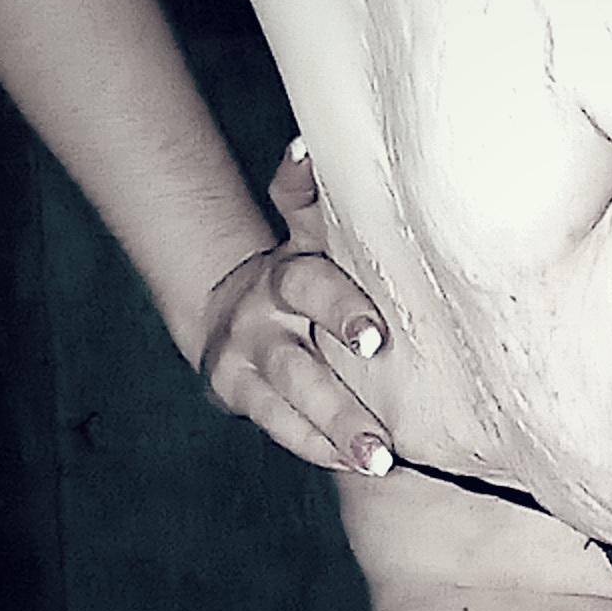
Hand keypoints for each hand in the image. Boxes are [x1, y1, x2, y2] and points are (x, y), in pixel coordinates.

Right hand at [196, 138, 395, 474]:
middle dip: (338, 394)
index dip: (340, 308)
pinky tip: (353, 464)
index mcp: (289, 274)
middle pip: (296, 363)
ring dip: (335, 431)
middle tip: (381, 432)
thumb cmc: (302, 270)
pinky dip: (318, 447)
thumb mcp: (308, 231)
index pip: (310, 286)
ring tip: (379, 459)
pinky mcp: (239, 396)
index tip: (375, 339)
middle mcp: (263, 320)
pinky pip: (282, 428)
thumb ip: (309, 194)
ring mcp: (249, 364)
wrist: (230, 309)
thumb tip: (305, 146)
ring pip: (290, 402)